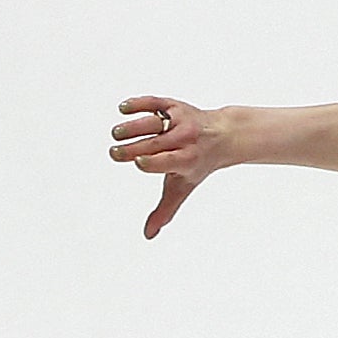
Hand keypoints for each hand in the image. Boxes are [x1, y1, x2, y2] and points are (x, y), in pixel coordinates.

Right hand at [110, 96, 234, 236]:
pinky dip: (139, 103)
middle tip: (115, 152)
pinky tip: (123, 109)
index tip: (138, 163)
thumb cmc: (197, 164)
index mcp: (187, 160)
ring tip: (117, 134)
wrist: (223, 136)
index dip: (152, 162)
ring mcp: (179, 120)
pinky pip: (155, 102)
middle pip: (154, 143)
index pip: (167, 161)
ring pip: (152, 122)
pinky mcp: (174, 105)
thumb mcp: (183, 186)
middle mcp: (185, 139)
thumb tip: (148, 235)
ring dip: (131, 126)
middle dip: (132, 147)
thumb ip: (165, 208)